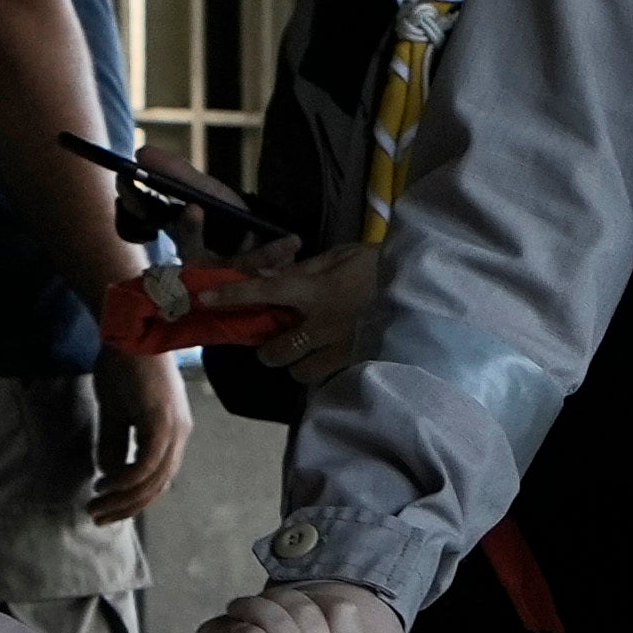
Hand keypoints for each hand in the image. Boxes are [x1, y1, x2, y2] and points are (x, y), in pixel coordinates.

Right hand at [88, 345, 186, 520]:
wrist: (127, 332)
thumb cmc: (122, 367)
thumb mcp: (116, 414)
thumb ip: (116, 444)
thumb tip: (110, 474)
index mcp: (172, 434)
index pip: (158, 479)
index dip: (134, 500)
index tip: (108, 510)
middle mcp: (179, 435)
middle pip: (158, 486)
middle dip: (127, 507)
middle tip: (98, 517)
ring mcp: (174, 429)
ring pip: (154, 480)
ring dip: (124, 498)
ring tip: (96, 506)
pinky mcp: (162, 421)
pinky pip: (148, 462)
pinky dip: (127, 478)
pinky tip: (106, 484)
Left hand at [163, 240, 387, 386]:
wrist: (427, 286)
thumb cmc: (384, 265)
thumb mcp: (342, 255)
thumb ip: (305, 269)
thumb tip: (272, 276)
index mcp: (315, 290)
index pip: (263, 292)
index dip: (232, 295)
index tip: (205, 298)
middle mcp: (322, 324)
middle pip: (275, 352)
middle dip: (269, 350)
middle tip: (278, 340)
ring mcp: (341, 349)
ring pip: (299, 372)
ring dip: (297, 363)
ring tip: (308, 351)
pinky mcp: (359, 364)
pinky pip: (327, 377)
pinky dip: (323, 369)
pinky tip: (332, 355)